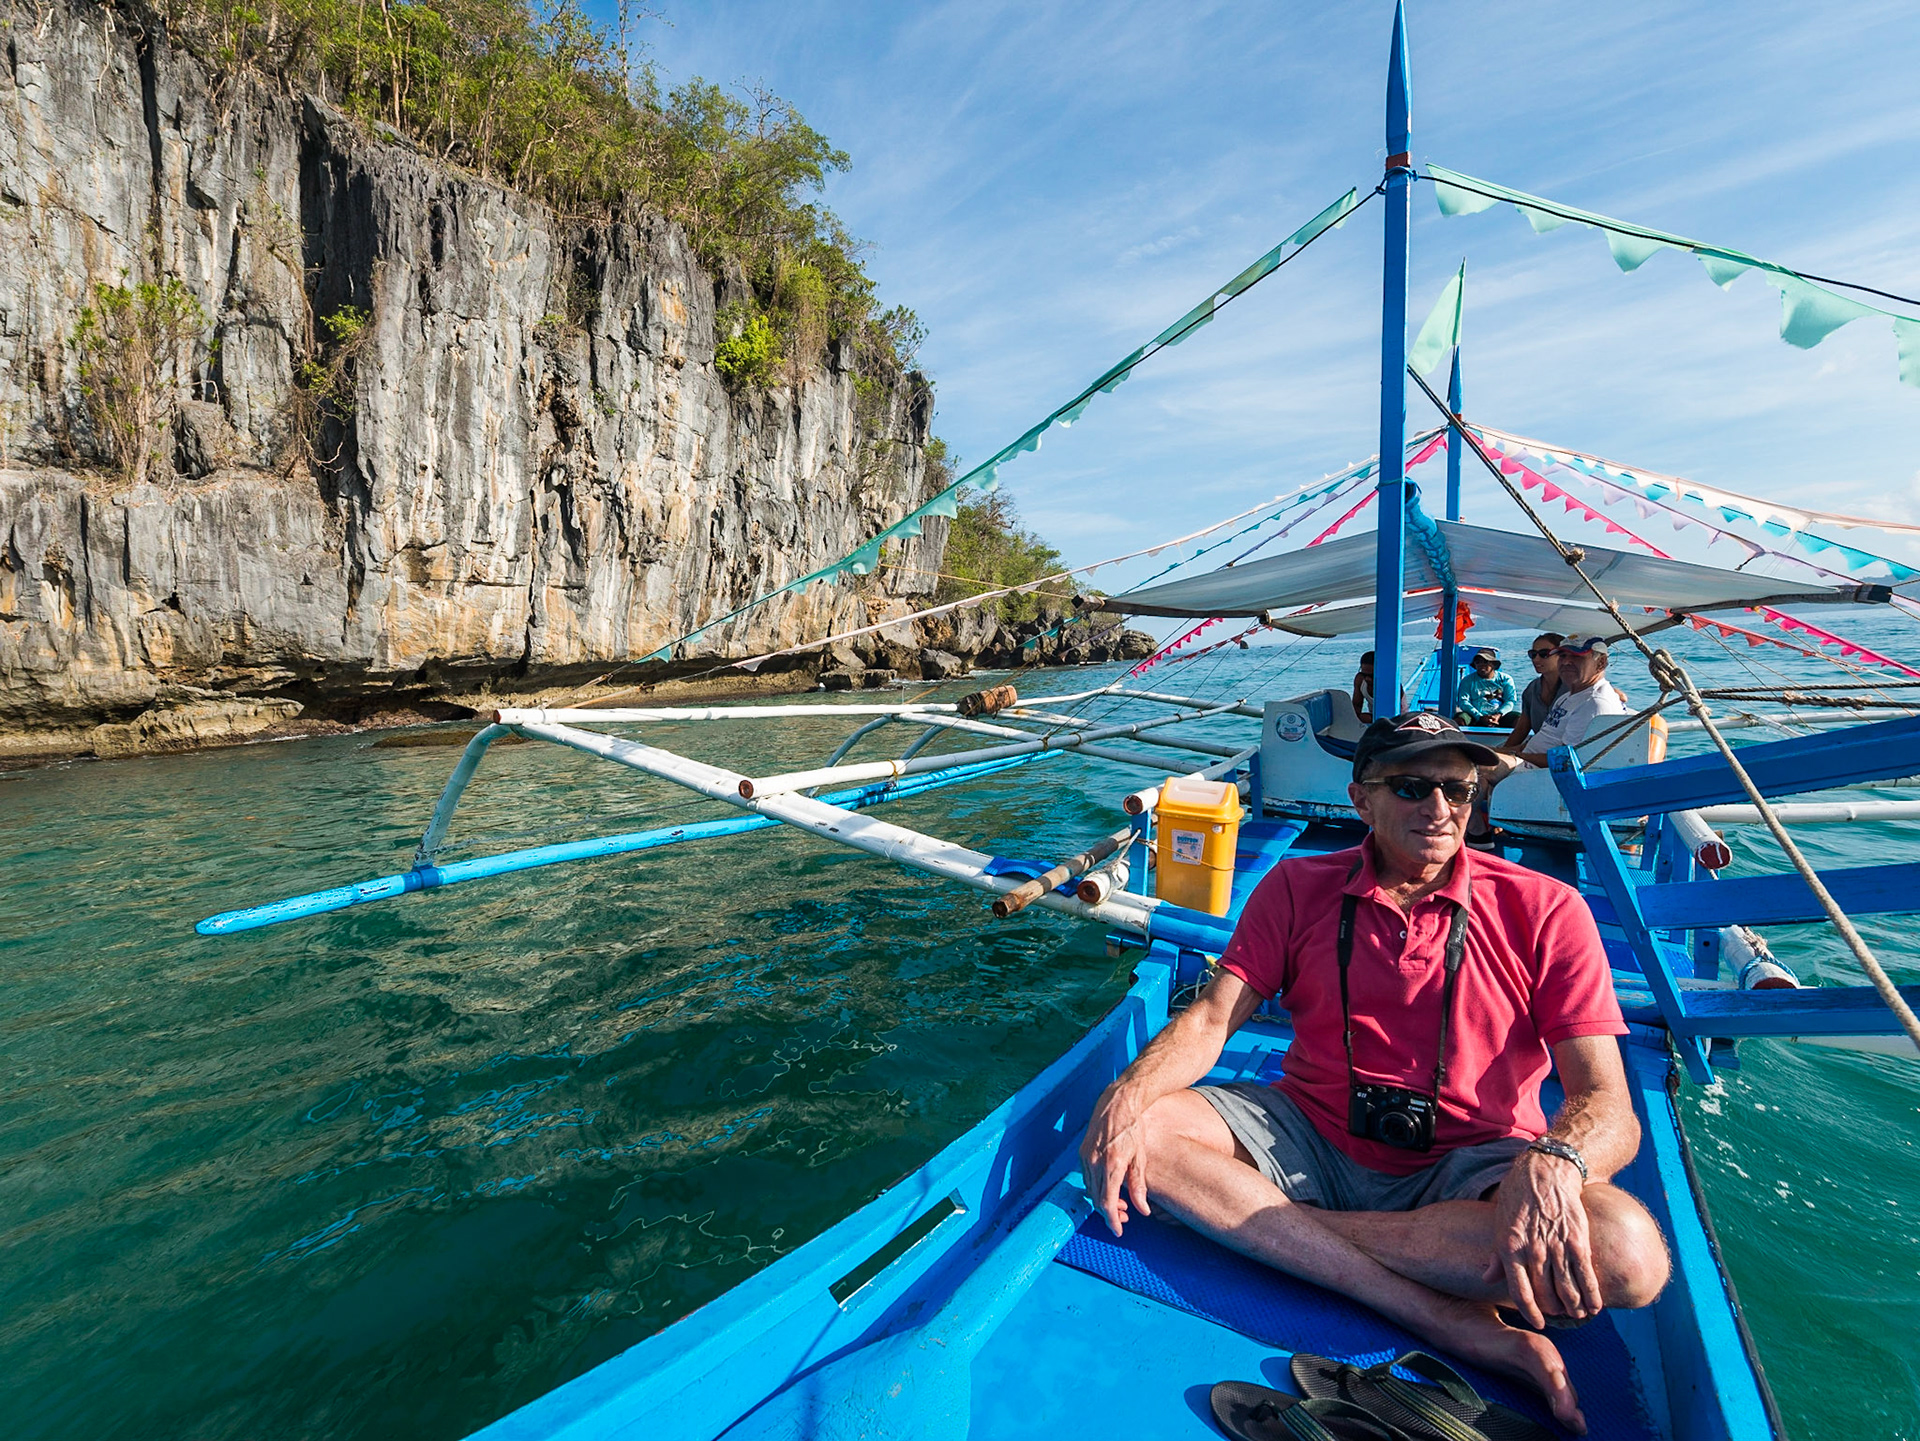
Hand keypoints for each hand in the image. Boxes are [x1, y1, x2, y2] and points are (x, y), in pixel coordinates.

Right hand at [1078, 1083, 1152, 1236]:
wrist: (1118, 1102)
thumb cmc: (1133, 1128)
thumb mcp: (1141, 1158)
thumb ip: (1140, 1186)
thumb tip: (1143, 1211)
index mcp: (1111, 1166)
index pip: (1107, 1204)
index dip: (1112, 1221)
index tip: (1118, 1231)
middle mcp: (1094, 1163)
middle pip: (1097, 1200)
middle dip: (1109, 1213)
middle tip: (1124, 1218)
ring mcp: (1085, 1157)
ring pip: (1090, 1190)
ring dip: (1102, 1201)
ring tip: (1120, 1204)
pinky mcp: (1082, 1152)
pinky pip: (1086, 1177)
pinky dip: (1096, 1188)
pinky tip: (1109, 1187)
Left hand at [1481, 1148, 1602, 1327]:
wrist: (1545, 1172)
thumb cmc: (1518, 1197)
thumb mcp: (1498, 1223)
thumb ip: (1496, 1254)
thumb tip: (1486, 1279)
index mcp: (1509, 1248)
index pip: (1520, 1292)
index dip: (1530, 1312)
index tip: (1538, 1322)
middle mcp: (1532, 1251)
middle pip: (1546, 1295)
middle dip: (1554, 1310)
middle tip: (1561, 1315)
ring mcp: (1556, 1248)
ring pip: (1568, 1291)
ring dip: (1575, 1308)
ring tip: (1578, 1314)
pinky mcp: (1578, 1242)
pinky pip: (1586, 1277)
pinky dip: (1592, 1296)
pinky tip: (1595, 1307)